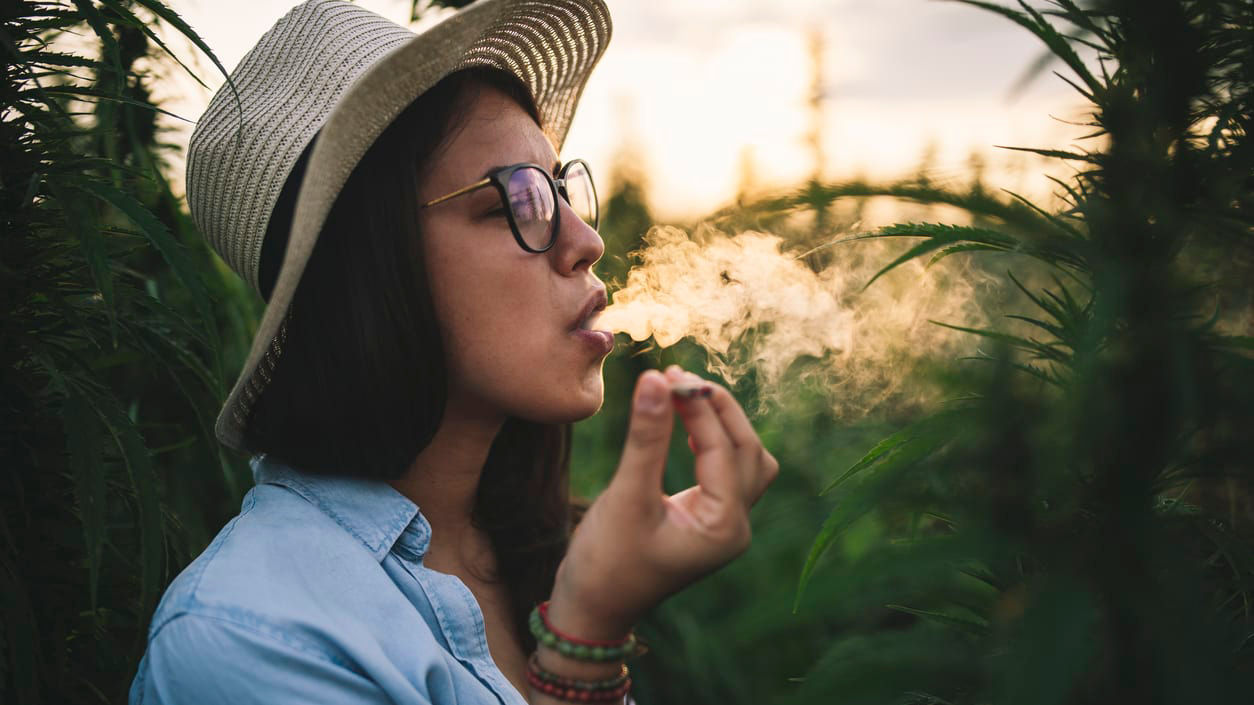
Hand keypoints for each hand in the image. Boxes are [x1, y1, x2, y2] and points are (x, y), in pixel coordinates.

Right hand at [546, 366, 779, 640]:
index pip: (723, 449)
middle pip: (748, 449)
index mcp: (725, 527)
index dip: (698, 406)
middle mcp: (735, 526)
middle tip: (677, 376)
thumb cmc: (605, 563)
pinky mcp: (708, 520)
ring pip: (745, 458)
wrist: (591, 611)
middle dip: (716, 410)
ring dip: (721, 423)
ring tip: (683, 394)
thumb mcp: (625, 496)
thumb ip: (646, 437)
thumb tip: (655, 379)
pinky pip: (726, 469)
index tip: (667, 372)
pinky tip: (682, 424)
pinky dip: (711, 441)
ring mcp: (725, 525)